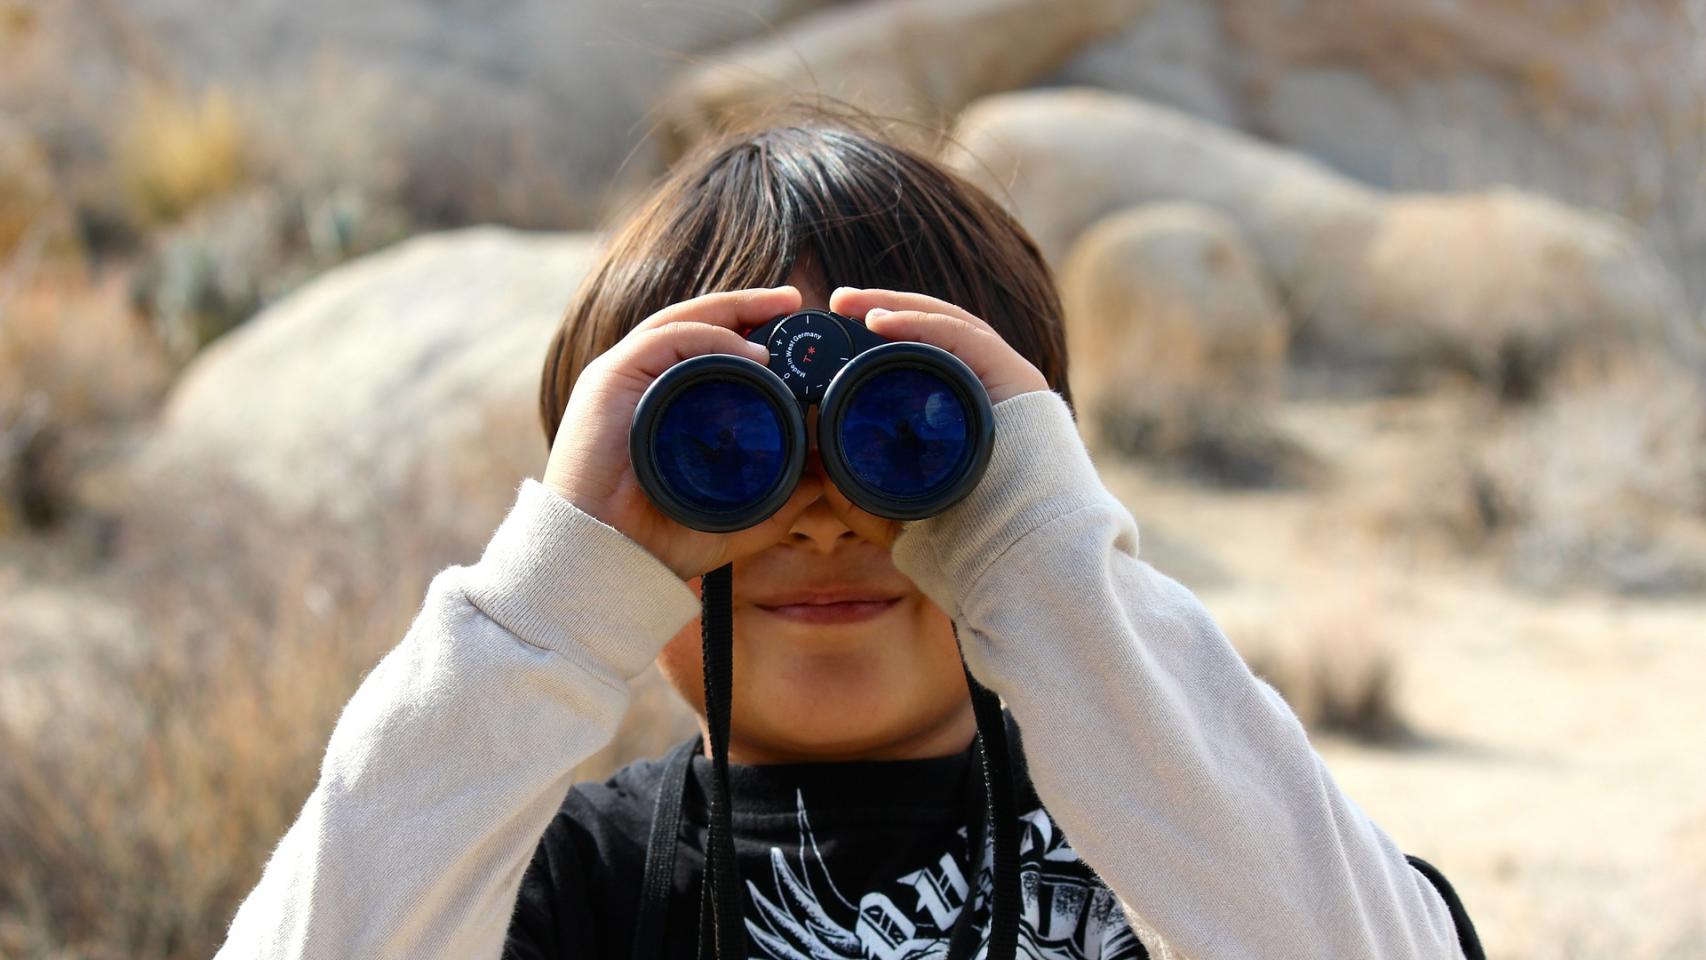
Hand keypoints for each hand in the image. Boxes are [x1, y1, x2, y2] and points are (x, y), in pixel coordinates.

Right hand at [542, 285, 827, 580]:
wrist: (607, 558)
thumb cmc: (657, 540)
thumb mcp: (738, 515)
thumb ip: (780, 497)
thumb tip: (823, 475)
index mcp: (662, 403)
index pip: (707, 349)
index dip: (748, 331)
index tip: (795, 327)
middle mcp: (641, 382)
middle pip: (696, 325)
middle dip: (747, 306)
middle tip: (795, 300)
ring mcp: (623, 377)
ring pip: (682, 322)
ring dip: (734, 310)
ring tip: (781, 308)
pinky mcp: (609, 379)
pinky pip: (664, 340)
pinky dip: (710, 338)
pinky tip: (751, 352)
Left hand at [812, 287, 1052, 545]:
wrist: (1016, 558)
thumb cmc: (962, 540)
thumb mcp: (892, 511)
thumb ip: (852, 493)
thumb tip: (811, 459)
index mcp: (965, 407)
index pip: (923, 352)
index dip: (883, 331)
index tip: (837, 325)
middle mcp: (988, 386)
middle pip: (933, 329)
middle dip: (883, 307)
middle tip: (837, 302)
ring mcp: (1005, 379)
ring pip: (948, 323)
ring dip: (896, 306)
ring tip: (852, 304)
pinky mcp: (1018, 377)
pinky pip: (963, 337)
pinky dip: (920, 324)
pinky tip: (881, 321)